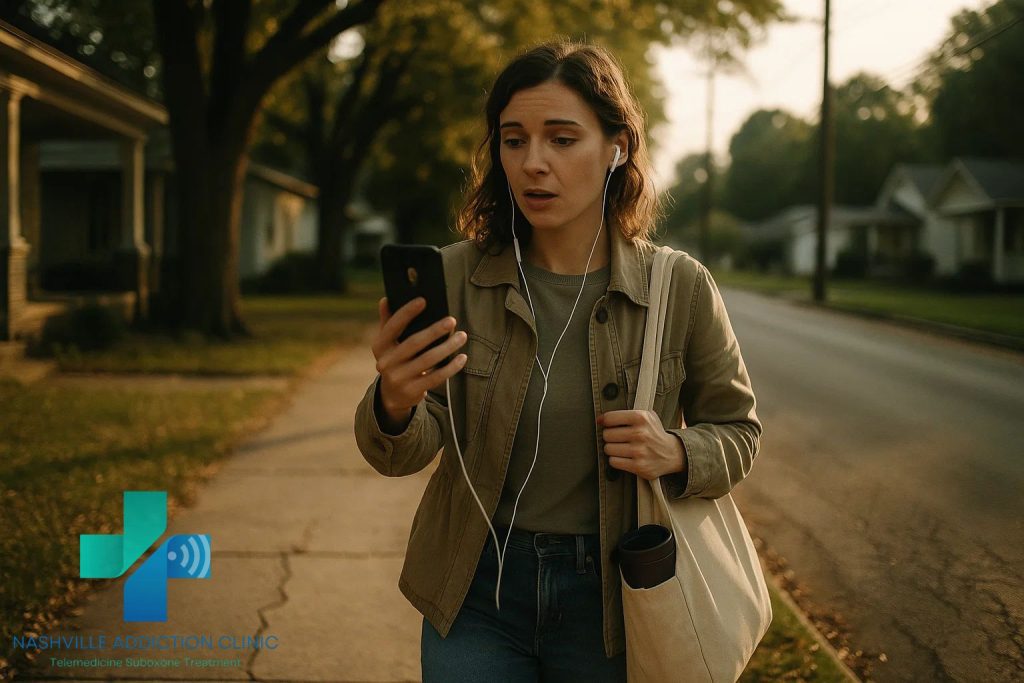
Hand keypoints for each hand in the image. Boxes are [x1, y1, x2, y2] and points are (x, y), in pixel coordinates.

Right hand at [371, 296, 467, 428]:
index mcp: (379, 346)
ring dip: (447, 347)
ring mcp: (399, 378)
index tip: (423, 300)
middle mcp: (386, 362)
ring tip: (462, 336)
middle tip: (452, 320)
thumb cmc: (395, 360)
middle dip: (434, 330)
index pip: (392, 326)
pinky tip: (462, 357)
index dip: (407, 313)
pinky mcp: (412, 391)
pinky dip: (451, 367)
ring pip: (428, 360)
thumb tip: (386, 300)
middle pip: (414, 343)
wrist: (391, 395)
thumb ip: (388, 322)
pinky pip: (436, 377)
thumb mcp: (387, 344)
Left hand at [597, 410, 686, 481]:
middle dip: (610, 437)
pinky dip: (616, 460)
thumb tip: (600, 419)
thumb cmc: (654, 434)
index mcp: (641, 417)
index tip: (606, 425)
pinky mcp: (639, 466)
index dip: (605, 422)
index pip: (610, 418)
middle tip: (618, 439)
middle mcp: (640, 433)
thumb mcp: (646, 416)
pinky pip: (614, 462)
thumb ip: (624, 414)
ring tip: (622, 448)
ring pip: (608, 449)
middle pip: (607, 435)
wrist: (672, 453)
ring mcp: (639, 451)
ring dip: (612, 449)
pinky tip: (625, 457)